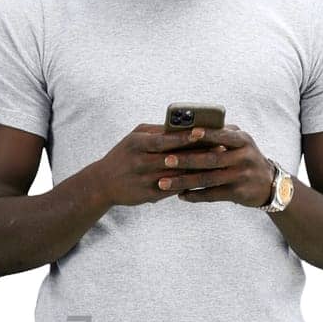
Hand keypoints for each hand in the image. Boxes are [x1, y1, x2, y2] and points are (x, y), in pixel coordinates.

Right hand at [92, 123, 230, 208]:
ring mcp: (144, 180)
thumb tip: (183, 125)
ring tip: (218, 165)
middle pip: (174, 158)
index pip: (165, 139)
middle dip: (198, 153)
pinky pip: (174, 190)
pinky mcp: (148, 196)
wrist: (102, 184)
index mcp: (137, 143)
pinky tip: (205, 182)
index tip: (205, 132)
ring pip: (177, 175)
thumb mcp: (135, 138)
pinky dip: (189, 185)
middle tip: (220, 148)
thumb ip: (157, 131)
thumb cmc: (124, 155)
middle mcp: (140, 162)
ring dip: (198, 171)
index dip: (185, 137)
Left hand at [158, 125, 276, 207]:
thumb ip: (222, 133)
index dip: (207, 135)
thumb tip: (192, 125)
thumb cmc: (246, 157)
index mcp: (243, 141)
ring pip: (207, 180)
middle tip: (165, 160)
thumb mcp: (242, 141)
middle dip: (186, 160)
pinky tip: (180, 195)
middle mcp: (243, 158)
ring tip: (164, 182)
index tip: (189, 132)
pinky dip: (195, 196)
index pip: (223, 136)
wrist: (269, 184)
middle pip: (211, 159)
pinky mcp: (237, 193)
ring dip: (184, 182)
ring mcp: (240, 177)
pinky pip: (212, 195)